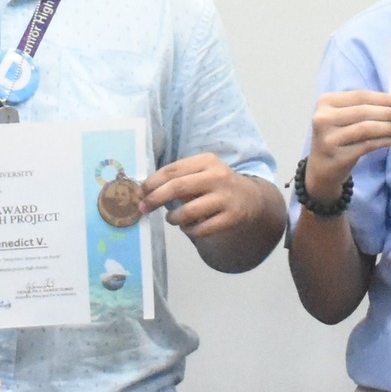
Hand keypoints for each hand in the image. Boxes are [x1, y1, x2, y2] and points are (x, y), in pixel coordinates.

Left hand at [141, 154, 274, 240]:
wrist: (251, 199)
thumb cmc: (216, 185)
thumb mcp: (202, 173)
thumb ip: (178, 179)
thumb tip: (144, 193)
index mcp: (207, 161)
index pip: (172, 170)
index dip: (152, 182)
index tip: (139, 193)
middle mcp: (218, 176)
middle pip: (177, 188)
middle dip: (155, 199)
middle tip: (143, 209)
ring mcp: (226, 198)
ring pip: (188, 212)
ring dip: (173, 218)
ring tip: (172, 219)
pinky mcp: (231, 217)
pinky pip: (200, 229)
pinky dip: (188, 230)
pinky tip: (188, 227)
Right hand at [303, 91, 390, 203]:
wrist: (321, 168)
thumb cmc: (337, 137)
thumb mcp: (341, 117)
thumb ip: (362, 107)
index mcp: (325, 102)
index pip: (359, 96)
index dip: (383, 98)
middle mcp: (323, 119)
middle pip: (364, 111)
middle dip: (388, 112)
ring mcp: (329, 139)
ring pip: (366, 128)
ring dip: (388, 128)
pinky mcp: (338, 156)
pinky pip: (367, 145)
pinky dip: (383, 142)